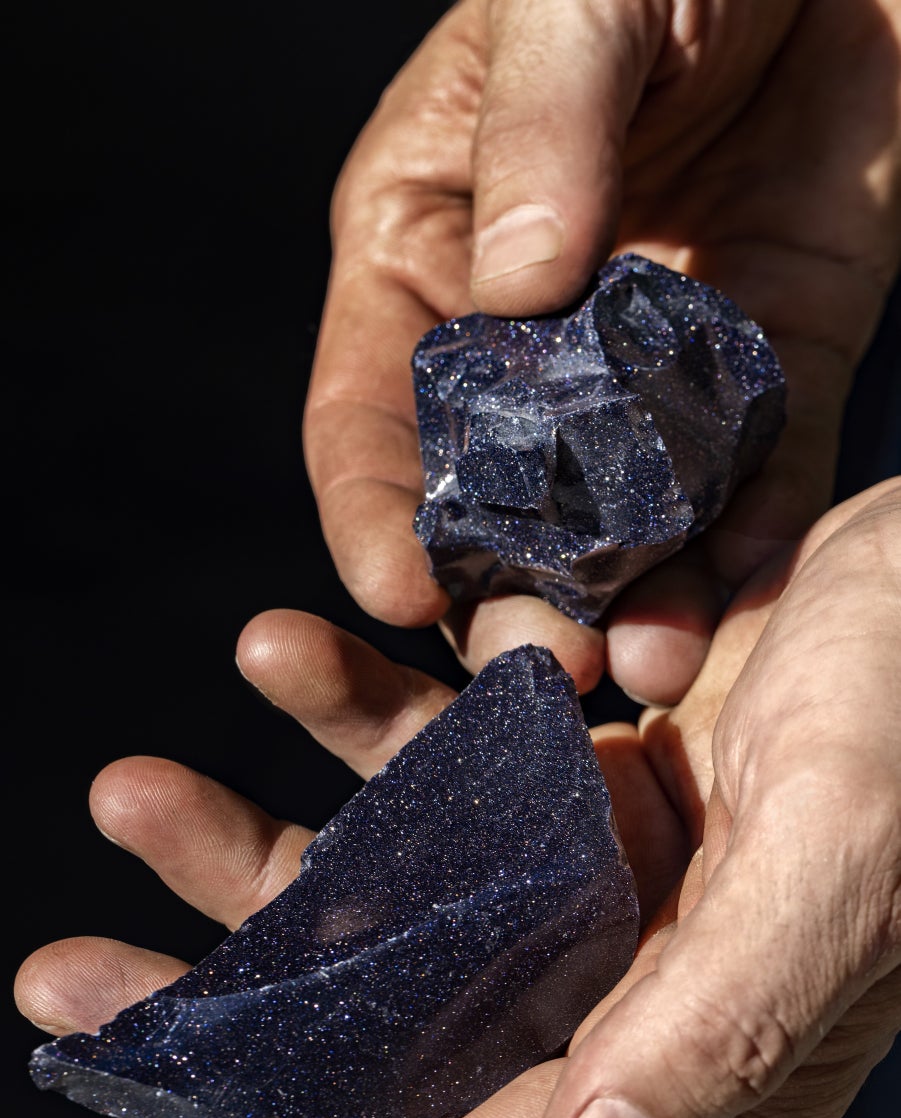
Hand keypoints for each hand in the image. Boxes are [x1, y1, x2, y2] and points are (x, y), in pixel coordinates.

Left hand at [15, 478, 899, 1117]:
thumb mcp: (844, 855)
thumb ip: (723, 1015)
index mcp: (691, 1047)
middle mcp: (617, 977)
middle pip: (388, 1039)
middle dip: (221, 1018)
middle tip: (63, 984)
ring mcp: (582, 869)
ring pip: (379, 894)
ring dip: (245, 850)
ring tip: (128, 792)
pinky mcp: (563, 767)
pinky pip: (424, 758)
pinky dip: (345, 712)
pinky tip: (277, 653)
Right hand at [304, 0, 900, 702]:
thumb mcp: (575, 2)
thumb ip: (540, 138)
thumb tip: (514, 289)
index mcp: (427, 254)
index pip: (372, 409)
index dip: (375, 507)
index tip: (393, 593)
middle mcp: (527, 337)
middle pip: (497, 493)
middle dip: (508, 585)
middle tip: (536, 665)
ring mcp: (650, 367)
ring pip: (628, 509)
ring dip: (632, 595)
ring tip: (644, 666)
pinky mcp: (765, 366)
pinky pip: (758, 471)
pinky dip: (751, 539)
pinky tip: (738, 598)